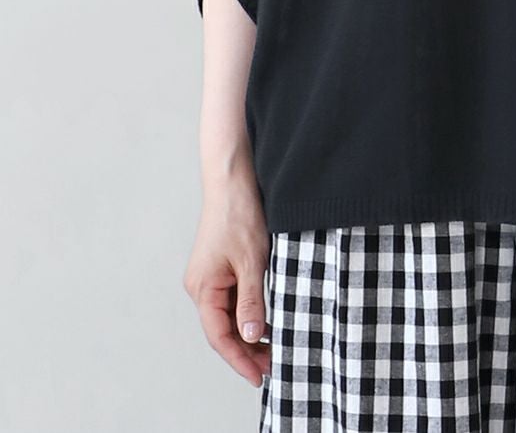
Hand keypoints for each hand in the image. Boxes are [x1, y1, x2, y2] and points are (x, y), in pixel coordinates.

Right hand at [183, 181, 271, 386]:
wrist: (233, 179)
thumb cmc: (239, 215)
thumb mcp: (252, 261)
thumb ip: (252, 300)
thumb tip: (251, 336)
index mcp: (202, 288)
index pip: (219, 336)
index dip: (240, 359)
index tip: (259, 377)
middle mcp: (201, 286)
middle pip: (223, 329)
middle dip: (247, 350)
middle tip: (274, 365)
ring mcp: (209, 276)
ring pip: (229, 315)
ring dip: (248, 332)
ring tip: (274, 348)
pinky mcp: (220, 266)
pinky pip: (233, 299)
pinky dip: (248, 312)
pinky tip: (266, 319)